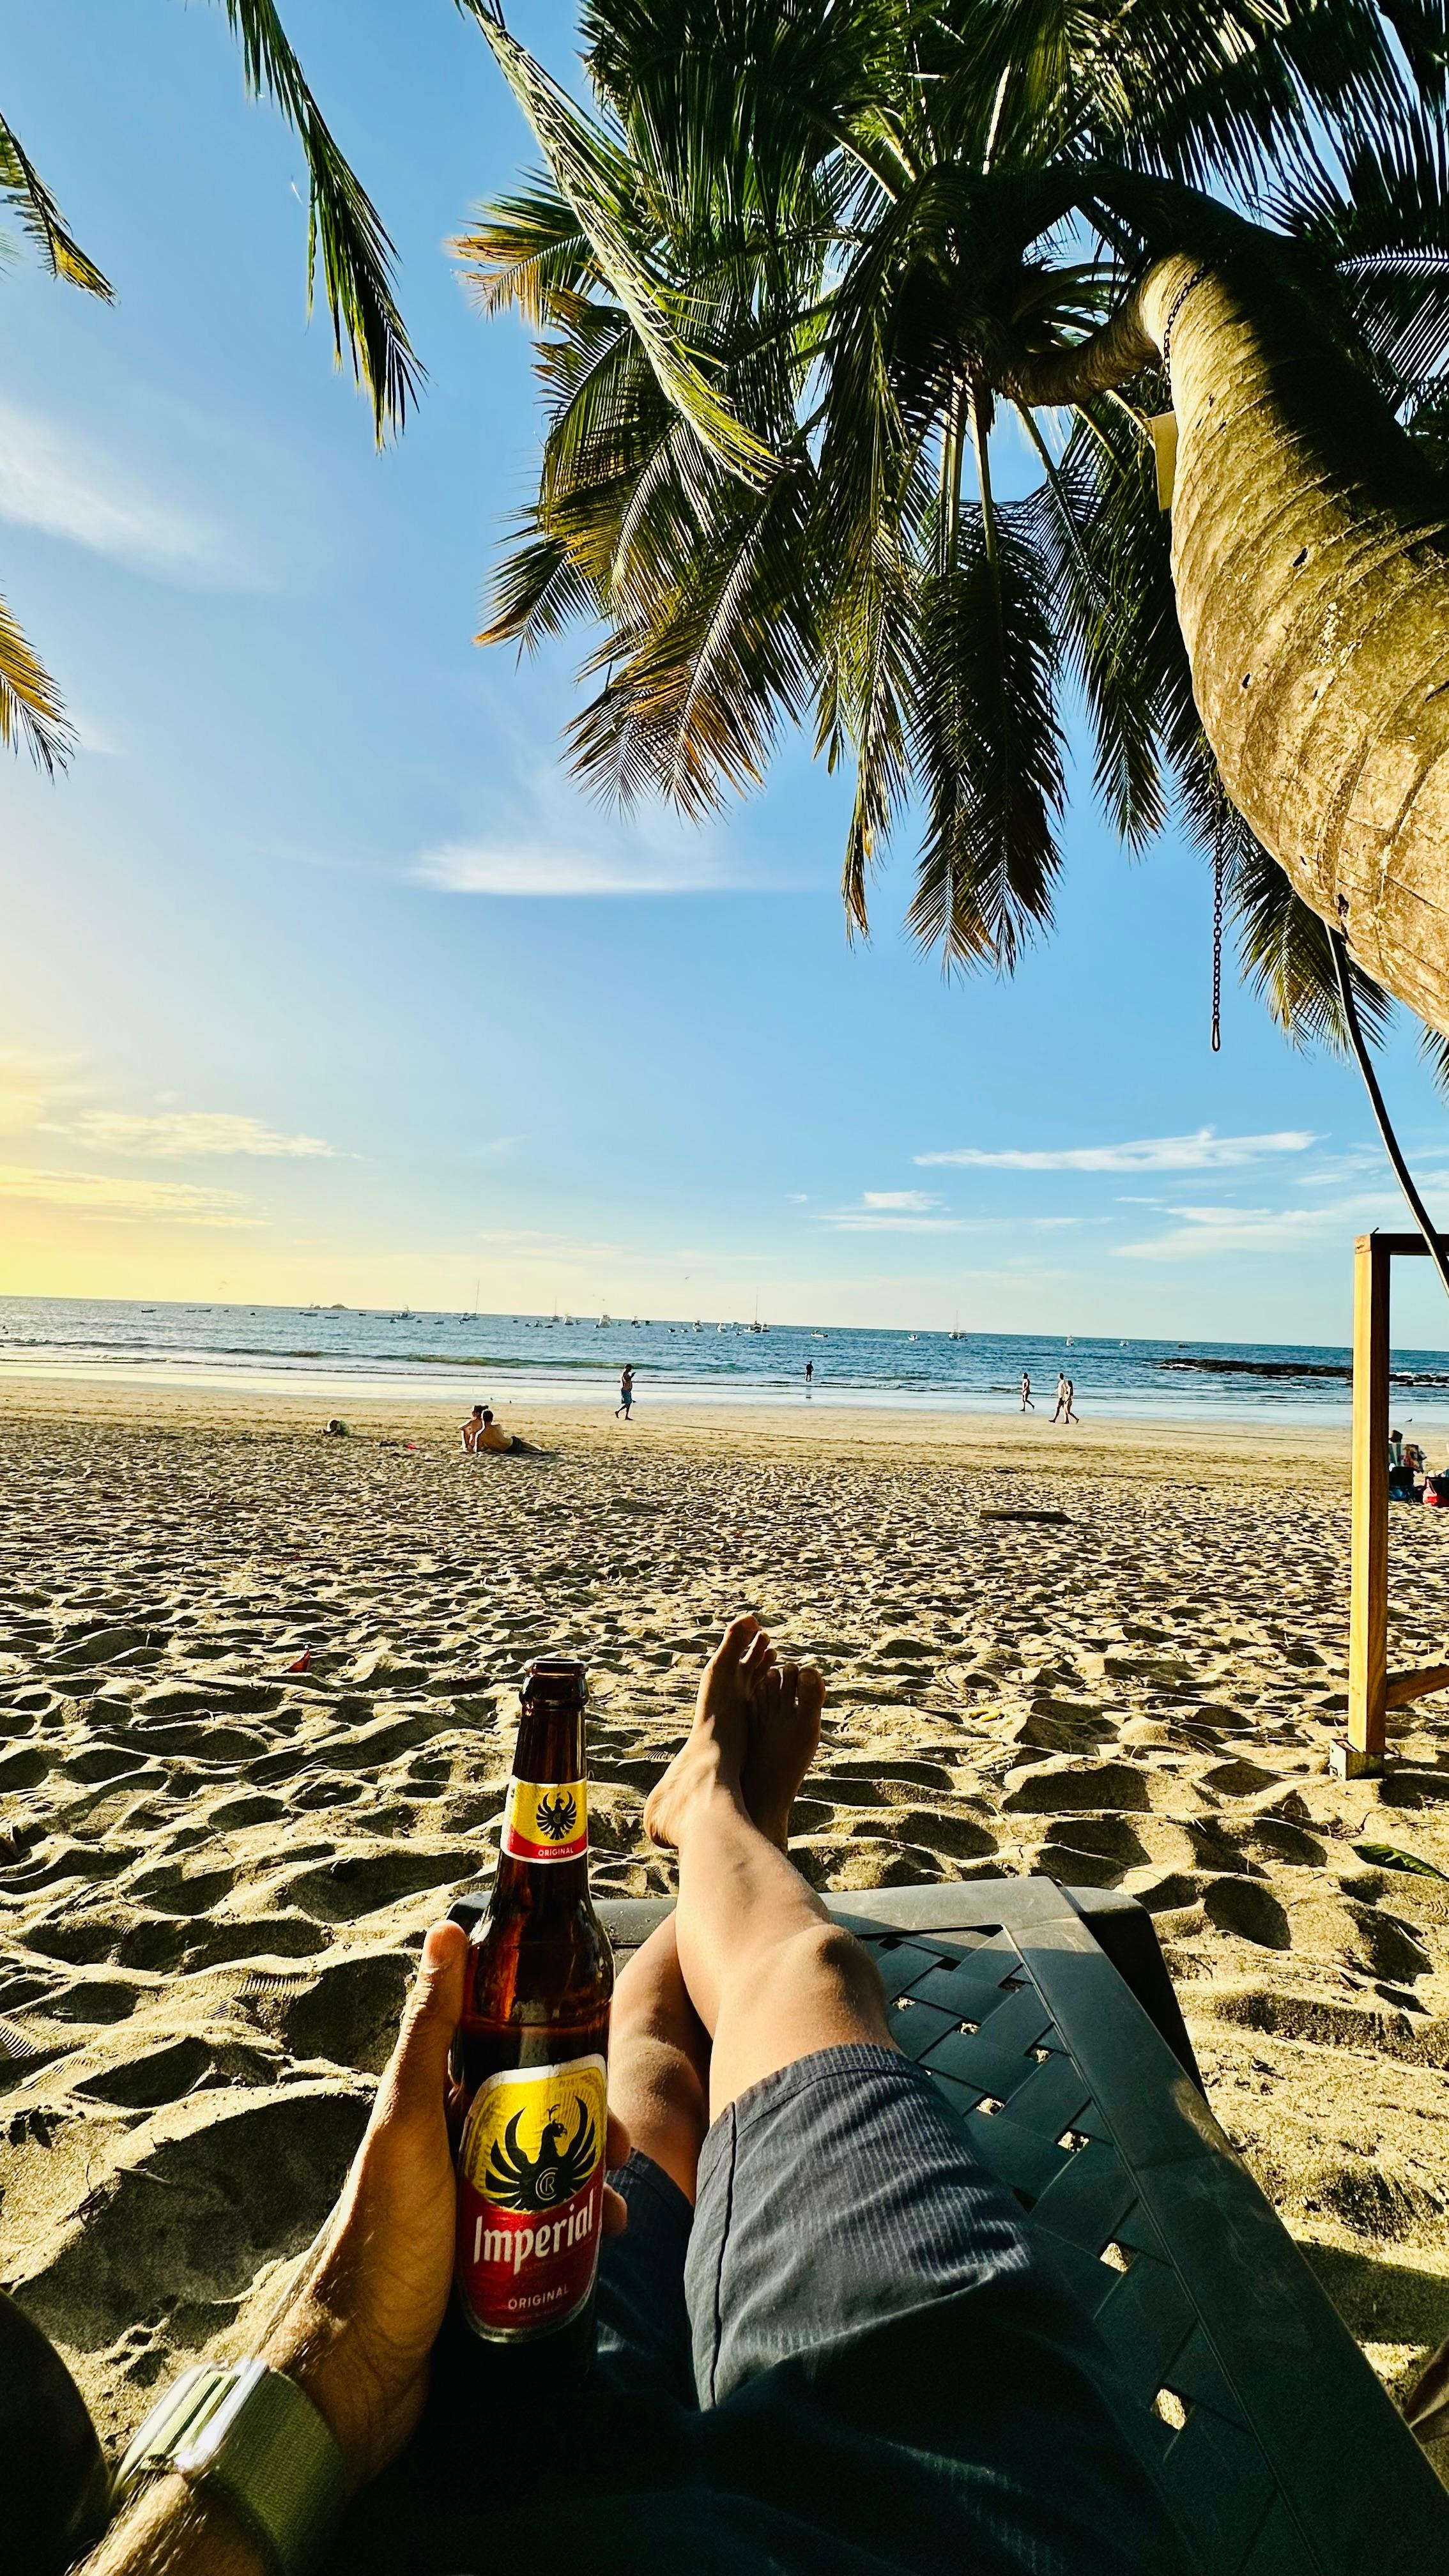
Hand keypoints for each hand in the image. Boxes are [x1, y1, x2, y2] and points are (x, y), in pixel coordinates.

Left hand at [264, 1920, 629, 2488]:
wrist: (360, 2374)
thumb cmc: (381, 2242)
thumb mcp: (408, 2125)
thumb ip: (429, 2032)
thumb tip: (449, 1928)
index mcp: (430, 2109)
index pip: (502, 2053)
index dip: (555, 2044)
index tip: (603, 2053)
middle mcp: (450, 2153)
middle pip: (536, 2117)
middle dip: (585, 2126)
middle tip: (620, 2152)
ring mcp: (468, 2211)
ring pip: (546, 2175)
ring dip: (588, 2184)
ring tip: (619, 2211)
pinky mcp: (486, 2265)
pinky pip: (544, 2232)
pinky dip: (579, 2232)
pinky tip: (601, 2247)